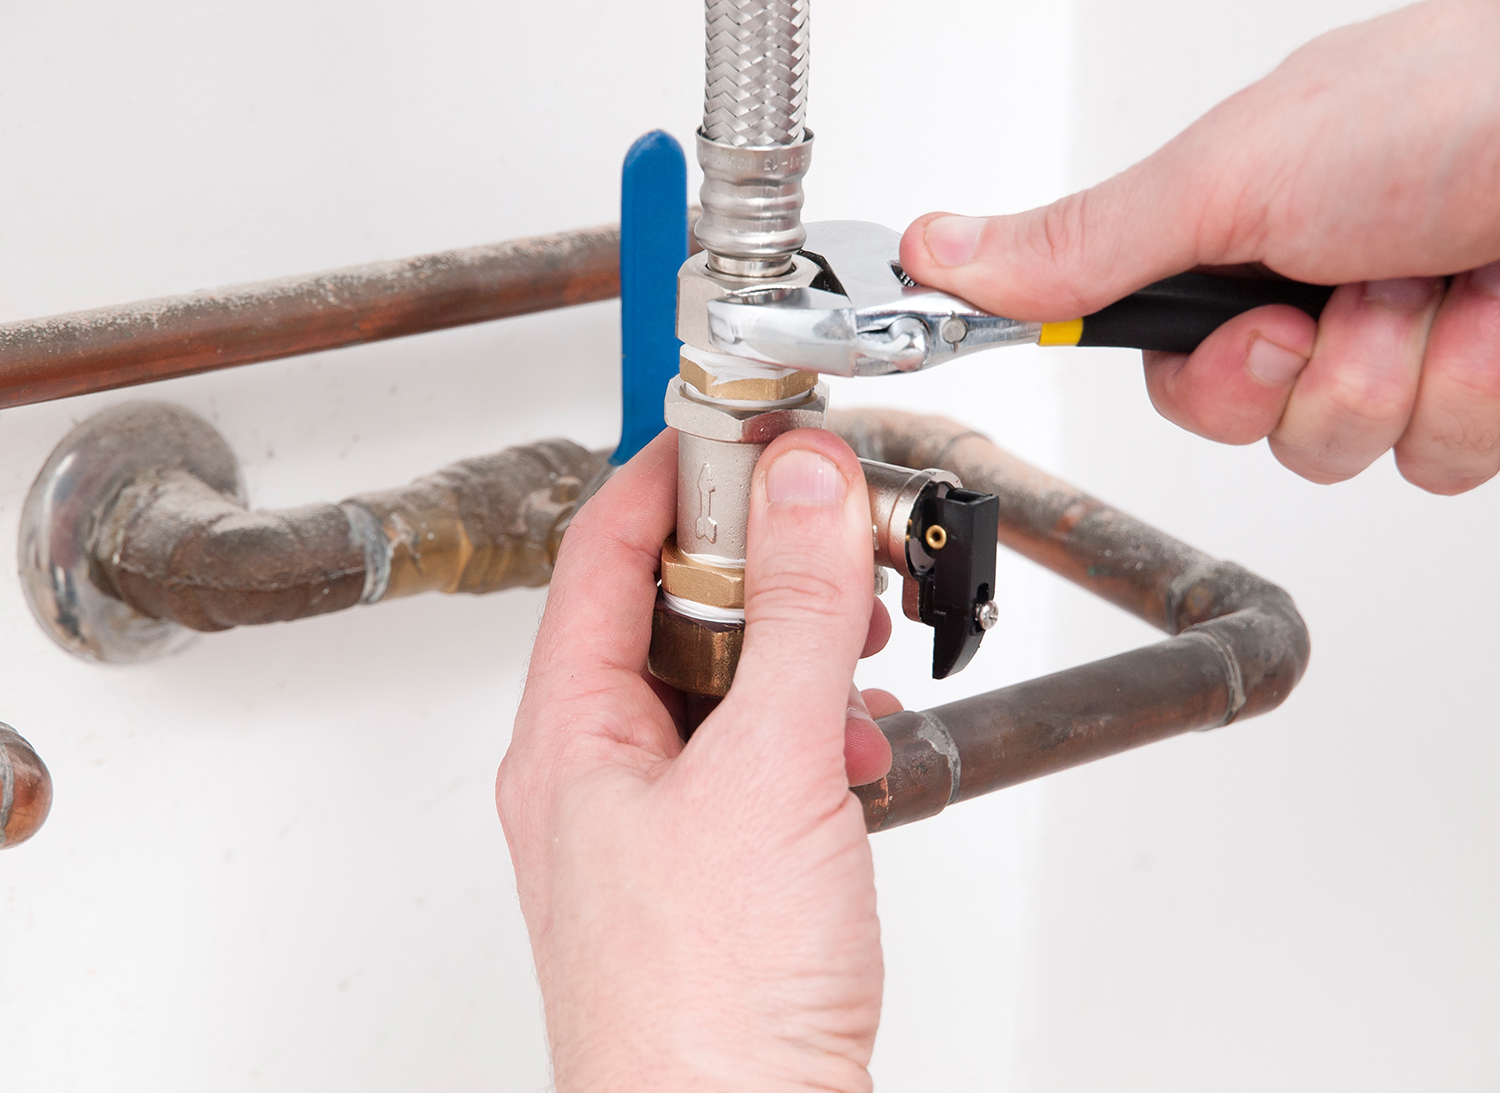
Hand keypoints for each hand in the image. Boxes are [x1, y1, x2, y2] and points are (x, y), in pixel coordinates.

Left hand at [497, 428, 899, 1092]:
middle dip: (761, 566)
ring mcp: (656, 824)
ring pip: (724, 686)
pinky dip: (812, 730)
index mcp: (571, 735)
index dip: (668, 471)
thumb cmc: (708, 1008)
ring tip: (858, 644)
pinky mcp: (716, 868)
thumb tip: (801, 485)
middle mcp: (600, 775)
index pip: (603, 550)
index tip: (740, 430)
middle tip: (830, 536)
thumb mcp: (769, 771)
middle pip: (670, 611)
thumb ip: (797, 615)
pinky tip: (855, 747)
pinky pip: (756, 757)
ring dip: (797, 651)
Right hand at [899, 0, 1499, 493]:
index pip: (1170, 358)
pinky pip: (1443, 459)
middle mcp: (1327, 287)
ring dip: (1399, 375)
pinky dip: (1476, 390)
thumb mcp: (1236, 173)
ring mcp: (1415, 340)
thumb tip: (938, 252)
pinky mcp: (1490, 390)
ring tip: (1447, 284)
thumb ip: (1084, 242)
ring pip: (1349, 451)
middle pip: (1253, 421)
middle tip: (1348, 293)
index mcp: (1252, 228)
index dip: (1201, 370)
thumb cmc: (1463, 101)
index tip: (1241, 331)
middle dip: (1305, 374)